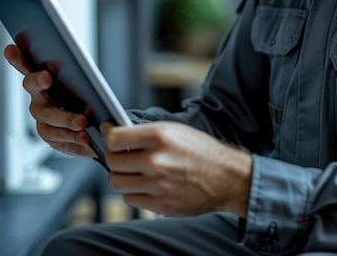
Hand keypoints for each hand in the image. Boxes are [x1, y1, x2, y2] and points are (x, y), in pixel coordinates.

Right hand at [4, 44, 95, 158]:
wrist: (96, 128)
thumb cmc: (90, 98)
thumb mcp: (88, 83)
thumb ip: (80, 73)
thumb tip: (81, 64)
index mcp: (46, 77)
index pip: (28, 64)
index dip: (18, 57)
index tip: (12, 48)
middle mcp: (39, 95)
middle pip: (31, 85)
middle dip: (37, 80)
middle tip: (46, 77)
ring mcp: (42, 116)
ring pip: (48, 114)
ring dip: (65, 117)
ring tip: (82, 120)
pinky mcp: (50, 135)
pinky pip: (58, 135)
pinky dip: (73, 135)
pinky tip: (85, 135)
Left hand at [102, 121, 252, 217]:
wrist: (227, 177)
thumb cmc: (203, 151)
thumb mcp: (176, 130)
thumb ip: (147, 133)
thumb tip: (119, 134)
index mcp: (160, 136)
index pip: (115, 138)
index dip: (109, 136)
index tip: (109, 134)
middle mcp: (156, 160)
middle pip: (113, 162)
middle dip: (113, 157)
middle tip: (120, 154)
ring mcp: (158, 185)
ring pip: (118, 183)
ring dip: (122, 176)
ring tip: (133, 171)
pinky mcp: (161, 205)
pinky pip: (132, 200)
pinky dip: (134, 192)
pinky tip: (145, 184)